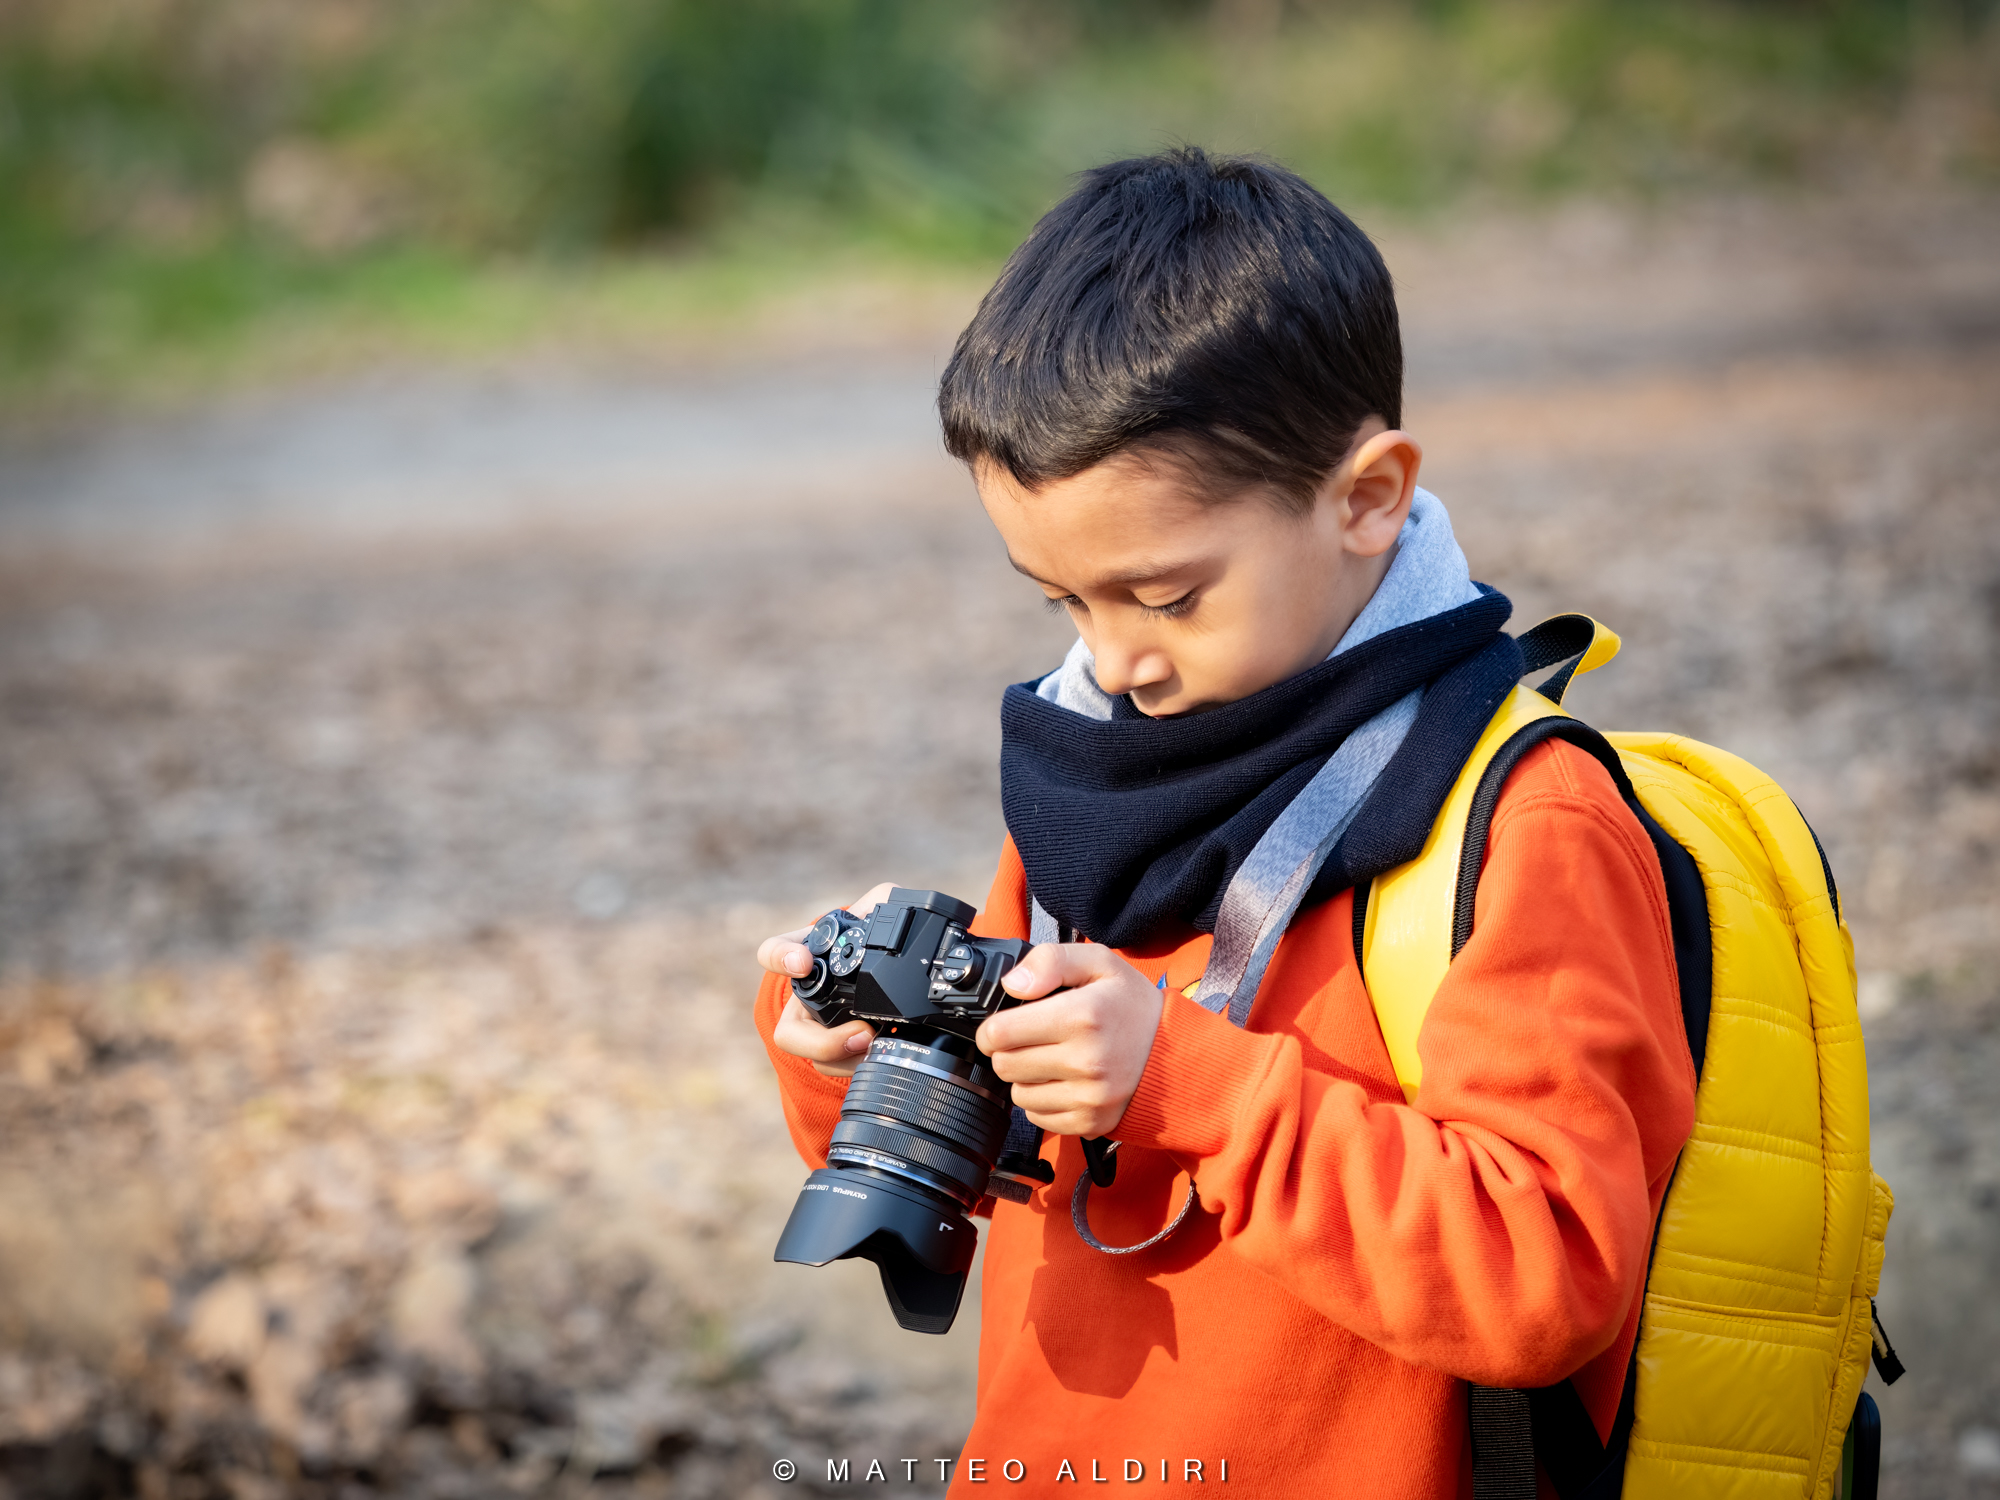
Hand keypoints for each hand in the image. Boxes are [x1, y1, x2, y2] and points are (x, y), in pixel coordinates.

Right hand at [760, 883, 894, 1077]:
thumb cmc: (873, 935)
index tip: (802, 963)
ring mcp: (819, 1029)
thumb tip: (892, 906)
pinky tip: (882, 1056)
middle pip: (791, 1033)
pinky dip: (858, 1068)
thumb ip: (884, 901)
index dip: (781, 958)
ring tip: (878, 1045)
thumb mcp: (881, 908)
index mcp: (807, 957)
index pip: (774, 953)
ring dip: (845, 1059)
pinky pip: (837, 1071)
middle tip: (863, 1031)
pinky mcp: (838, 1053)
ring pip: (814, 1061)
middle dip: (822, 1041)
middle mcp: (805, 998)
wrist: (890, 971)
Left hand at [975, 943, 1163, 1137]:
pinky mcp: (1090, 1122)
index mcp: (1082, 1016)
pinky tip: (1062, 1081)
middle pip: (1005, 1065)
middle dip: (1008, 1050)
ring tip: (1050, 1059)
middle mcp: (1085, 1060)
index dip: (992, 1028)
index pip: (1001, 1032)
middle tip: (1028, 1039)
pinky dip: (1042, 1100)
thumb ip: (1051, 961)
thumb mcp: (1099, 963)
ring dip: (1025, 1076)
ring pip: (1018, 1093)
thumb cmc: (1132, 1006)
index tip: (1000, 1025)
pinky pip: (1038, 1117)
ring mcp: (1089, 1096)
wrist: (1175, 1052)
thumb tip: (1012, 984)